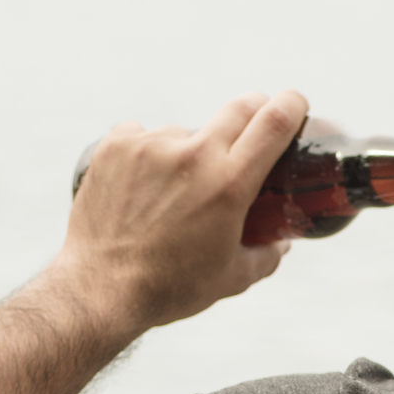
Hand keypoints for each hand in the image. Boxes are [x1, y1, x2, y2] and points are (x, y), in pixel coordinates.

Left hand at [59, 90, 308, 330]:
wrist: (99, 289)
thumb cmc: (169, 288)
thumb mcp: (231, 279)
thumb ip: (265, 256)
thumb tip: (281, 244)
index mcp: (229, 184)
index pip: (275, 121)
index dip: (292, 104)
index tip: (295, 105)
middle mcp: (193, 156)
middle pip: (239, 107)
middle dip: (253, 113)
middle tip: (249, 134)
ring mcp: (151, 146)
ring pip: (186, 131)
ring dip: (190, 150)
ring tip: (172, 192)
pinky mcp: (116, 146)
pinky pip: (143, 134)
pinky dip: (148, 153)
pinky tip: (141, 185)